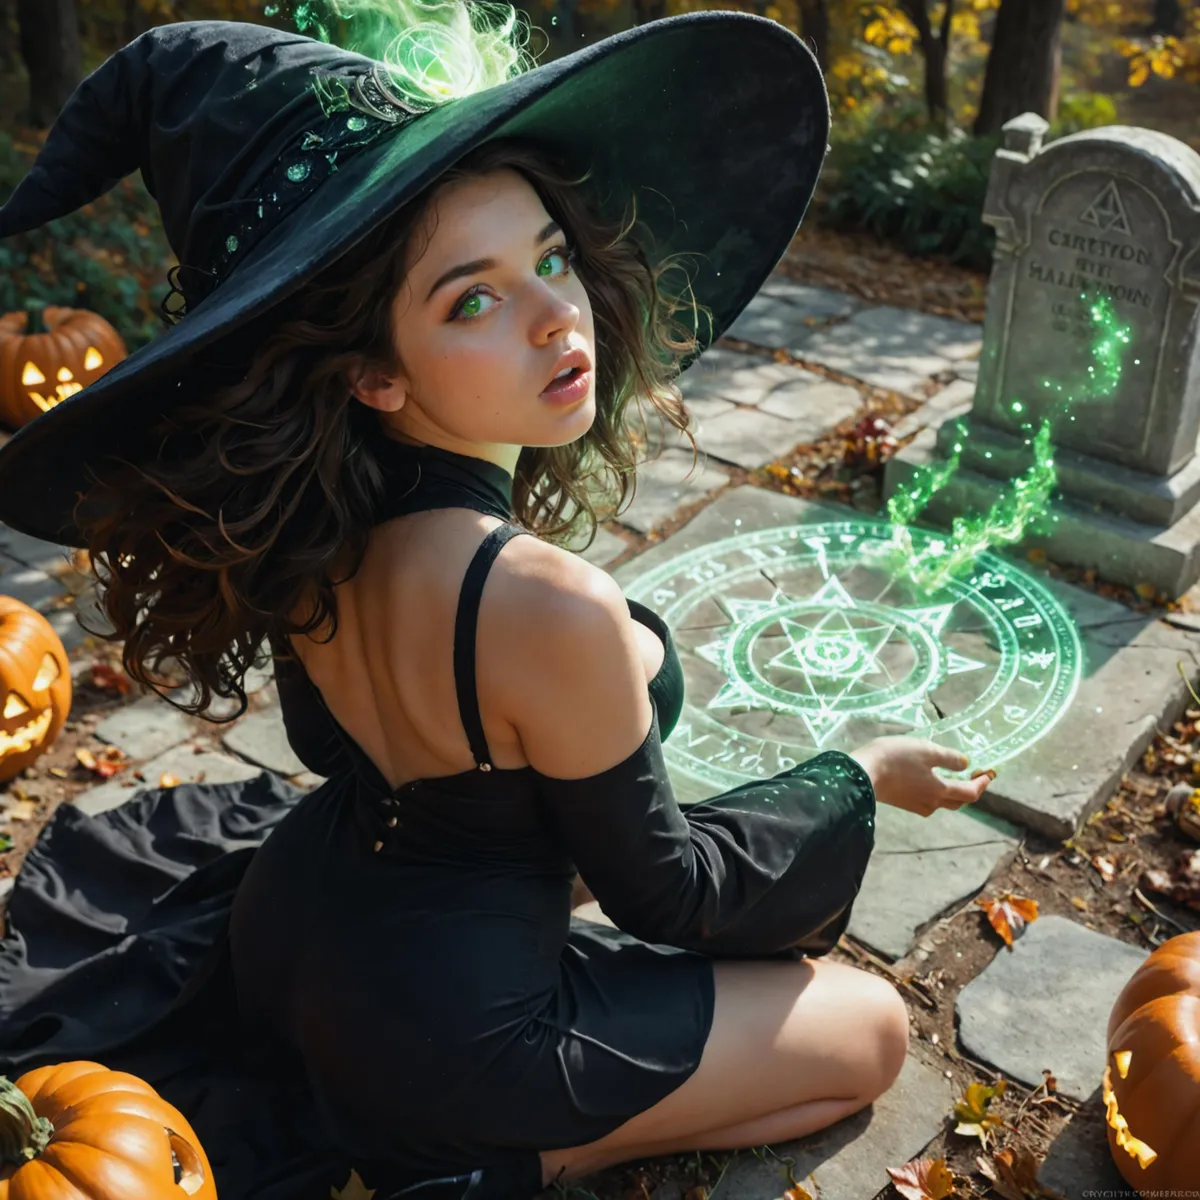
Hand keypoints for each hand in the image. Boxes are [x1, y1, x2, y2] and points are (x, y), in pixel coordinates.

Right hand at [848, 736, 992, 817]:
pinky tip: (928, 781)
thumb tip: (966, 764)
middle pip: (959, 801)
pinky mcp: (903, 803)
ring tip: (952, 776)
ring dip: (952, 792)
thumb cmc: (896, 758)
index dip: (983, 782)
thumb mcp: (926, 750)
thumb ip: (949, 758)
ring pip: (942, 802)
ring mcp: (916, 805)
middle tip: (974, 774)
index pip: (971, 792)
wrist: (862, 773)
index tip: (991, 771)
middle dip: (970, 789)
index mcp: (941, 791)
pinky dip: (935, 792)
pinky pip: (927, 801)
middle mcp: (932, 803)